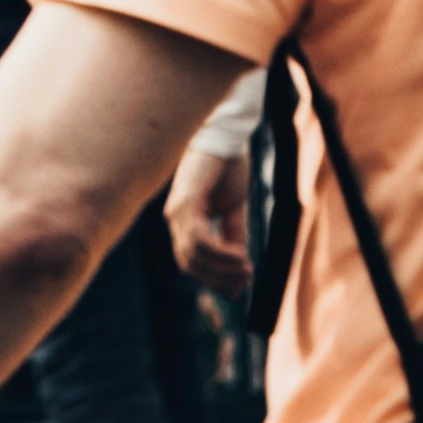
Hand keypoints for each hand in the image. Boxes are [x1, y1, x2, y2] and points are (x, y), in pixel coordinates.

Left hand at [166, 142, 252, 294]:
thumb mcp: (232, 208)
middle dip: (217, 279)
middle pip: (189, 263)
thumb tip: (238, 264)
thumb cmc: (228, 166)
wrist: (227, 134)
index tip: (237, 288)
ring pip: (193, 255)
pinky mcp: (186, 200)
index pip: (190, 261)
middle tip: (244, 281)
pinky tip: (240, 256)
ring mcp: (178, 209)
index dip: (212, 278)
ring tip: (247, 269)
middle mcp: (175, 217)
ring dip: (222, 269)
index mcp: (182, 220)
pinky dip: (220, 253)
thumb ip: (232, 234)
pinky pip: (199, 239)